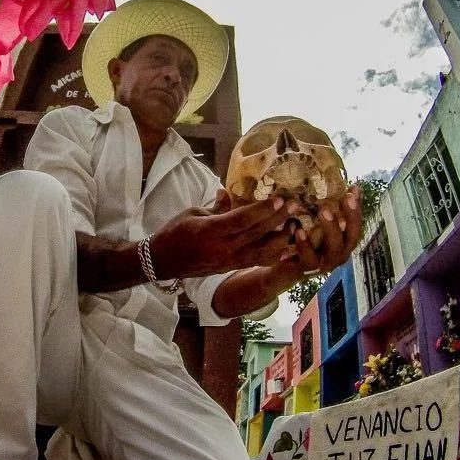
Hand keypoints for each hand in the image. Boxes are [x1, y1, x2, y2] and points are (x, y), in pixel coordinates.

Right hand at [149, 195, 297, 279]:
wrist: (163, 261)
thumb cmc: (175, 232)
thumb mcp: (192, 213)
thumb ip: (216, 206)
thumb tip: (229, 192)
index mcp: (210, 231)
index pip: (242, 220)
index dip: (263, 210)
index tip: (280, 199)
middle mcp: (222, 248)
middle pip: (256, 234)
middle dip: (278, 220)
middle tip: (296, 206)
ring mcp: (228, 261)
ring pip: (261, 252)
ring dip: (281, 239)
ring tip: (295, 225)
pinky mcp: (230, 267)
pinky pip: (256, 262)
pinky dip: (273, 255)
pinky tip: (287, 247)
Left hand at [283, 184, 363, 280]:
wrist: (282, 268)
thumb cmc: (303, 241)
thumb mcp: (316, 223)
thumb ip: (329, 208)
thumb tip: (344, 186)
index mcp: (343, 242)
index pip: (356, 224)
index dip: (357, 208)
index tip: (353, 189)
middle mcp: (339, 253)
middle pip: (352, 236)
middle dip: (351, 216)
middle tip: (345, 198)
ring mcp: (325, 263)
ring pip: (334, 249)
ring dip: (331, 228)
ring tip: (324, 210)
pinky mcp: (307, 270)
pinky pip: (309, 259)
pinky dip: (305, 244)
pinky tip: (300, 229)